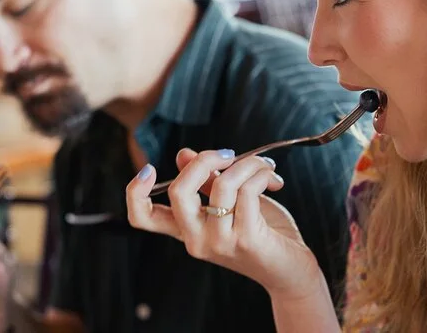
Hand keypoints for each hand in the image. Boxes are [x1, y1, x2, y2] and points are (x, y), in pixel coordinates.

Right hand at [126, 149, 322, 298]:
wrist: (291, 272)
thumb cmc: (262, 235)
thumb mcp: (230, 204)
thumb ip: (206, 182)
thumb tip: (184, 154)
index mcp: (187, 230)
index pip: (143, 217)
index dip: (135, 191)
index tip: (149, 168)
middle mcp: (196, 240)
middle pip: (178, 192)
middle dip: (203, 160)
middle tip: (228, 154)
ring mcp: (219, 242)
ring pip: (222, 184)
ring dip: (247, 164)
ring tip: (264, 167)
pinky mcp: (246, 240)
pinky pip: (248, 191)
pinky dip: (261, 174)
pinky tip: (273, 180)